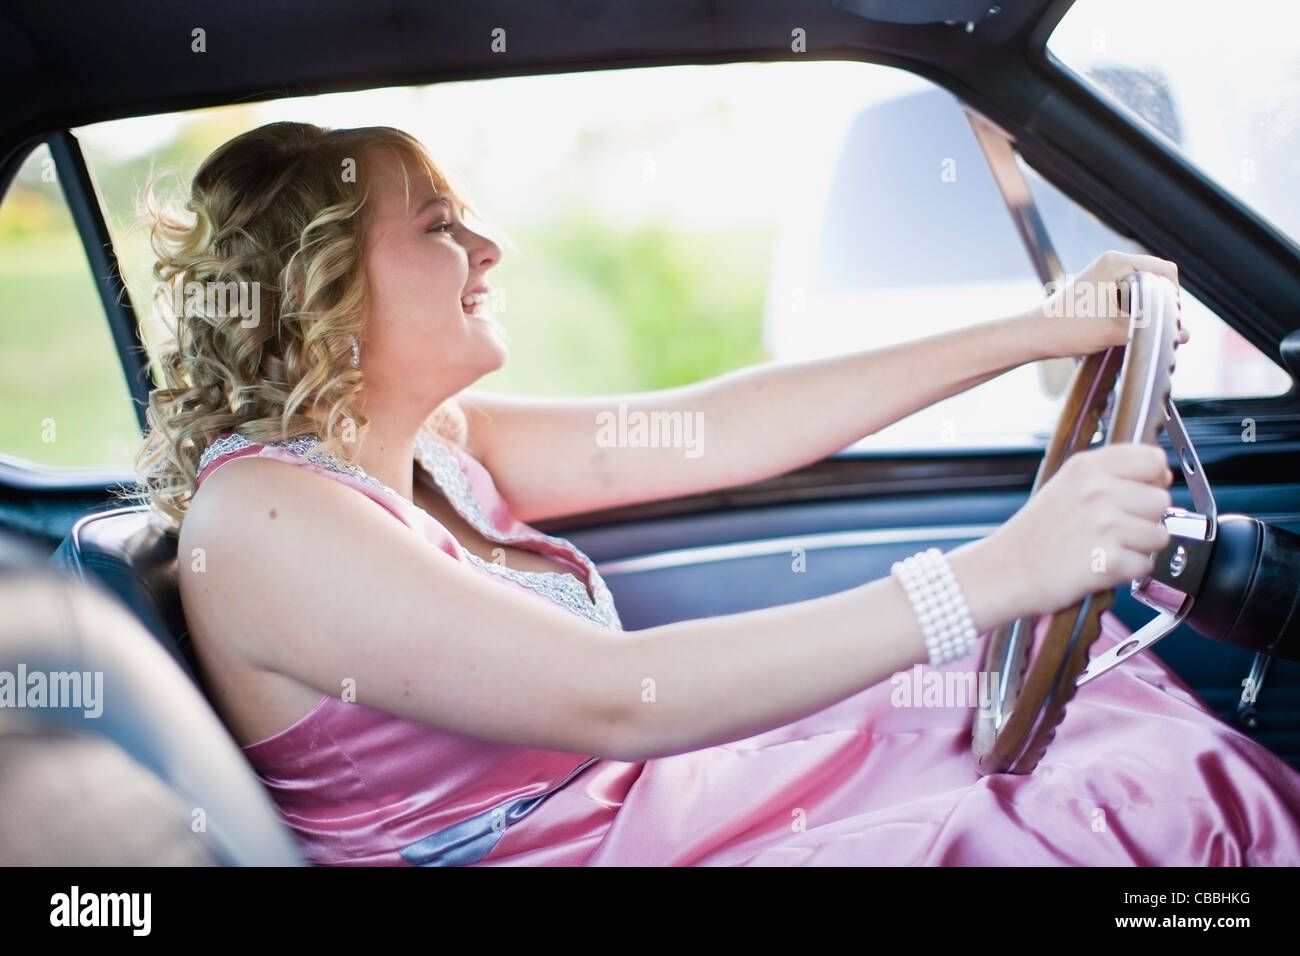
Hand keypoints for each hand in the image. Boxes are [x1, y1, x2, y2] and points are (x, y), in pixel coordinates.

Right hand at [982, 443, 1172, 620]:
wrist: (1005, 571)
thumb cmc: (1034, 534)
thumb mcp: (1066, 486)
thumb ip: (1110, 475)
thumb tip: (1161, 478)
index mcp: (1087, 467)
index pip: (1152, 458)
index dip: (1152, 479)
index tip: (1139, 492)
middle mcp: (1098, 491)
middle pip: (1161, 500)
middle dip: (1145, 519)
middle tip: (1112, 529)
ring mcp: (1105, 525)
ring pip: (1159, 535)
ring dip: (1139, 547)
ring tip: (1105, 548)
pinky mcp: (1110, 560)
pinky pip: (1146, 565)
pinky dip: (1128, 572)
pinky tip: (1101, 565)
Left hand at [1042, 250, 1189, 356]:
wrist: (1035, 336)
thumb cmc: (1068, 329)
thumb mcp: (1116, 331)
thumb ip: (1152, 330)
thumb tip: (1184, 335)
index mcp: (1117, 262)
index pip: (1165, 271)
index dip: (1174, 297)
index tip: (1171, 320)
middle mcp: (1112, 262)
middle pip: (1157, 279)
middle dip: (1163, 304)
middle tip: (1162, 329)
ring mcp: (1105, 274)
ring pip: (1144, 289)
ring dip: (1149, 309)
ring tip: (1143, 330)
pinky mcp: (1100, 287)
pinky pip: (1130, 295)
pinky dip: (1135, 311)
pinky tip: (1130, 328)